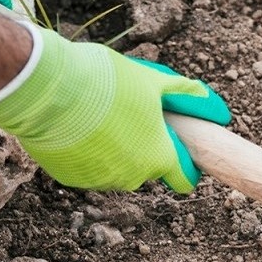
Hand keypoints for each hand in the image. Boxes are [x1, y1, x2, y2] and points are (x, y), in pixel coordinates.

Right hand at [0, 24, 231, 191]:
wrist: (45, 89)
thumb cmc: (105, 82)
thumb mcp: (152, 80)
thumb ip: (185, 96)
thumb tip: (217, 108)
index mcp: (158, 156)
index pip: (184, 178)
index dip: (185, 164)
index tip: (179, 148)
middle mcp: (132, 177)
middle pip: (148, 168)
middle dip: (144, 147)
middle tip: (129, 114)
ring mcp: (99, 180)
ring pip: (116, 168)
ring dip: (114, 149)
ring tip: (98, 115)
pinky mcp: (69, 178)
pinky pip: (86, 167)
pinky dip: (85, 151)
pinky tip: (75, 126)